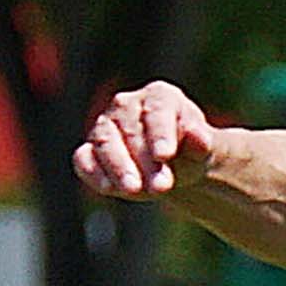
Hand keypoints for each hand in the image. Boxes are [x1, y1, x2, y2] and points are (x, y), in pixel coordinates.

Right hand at [77, 82, 223, 198]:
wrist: (172, 167)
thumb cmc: (188, 152)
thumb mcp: (201, 149)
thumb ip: (200, 142)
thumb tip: (200, 138)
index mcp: (159, 96)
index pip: (157, 111)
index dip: (160, 133)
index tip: (165, 155)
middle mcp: (127, 105)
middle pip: (131, 130)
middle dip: (145, 160)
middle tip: (161, 186)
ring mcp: (105, 127)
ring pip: (105, 142)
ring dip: (119, 167)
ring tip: (133, 189)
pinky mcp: (89, 151)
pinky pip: (84, 159)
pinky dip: (93, 172)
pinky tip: (107, 188)